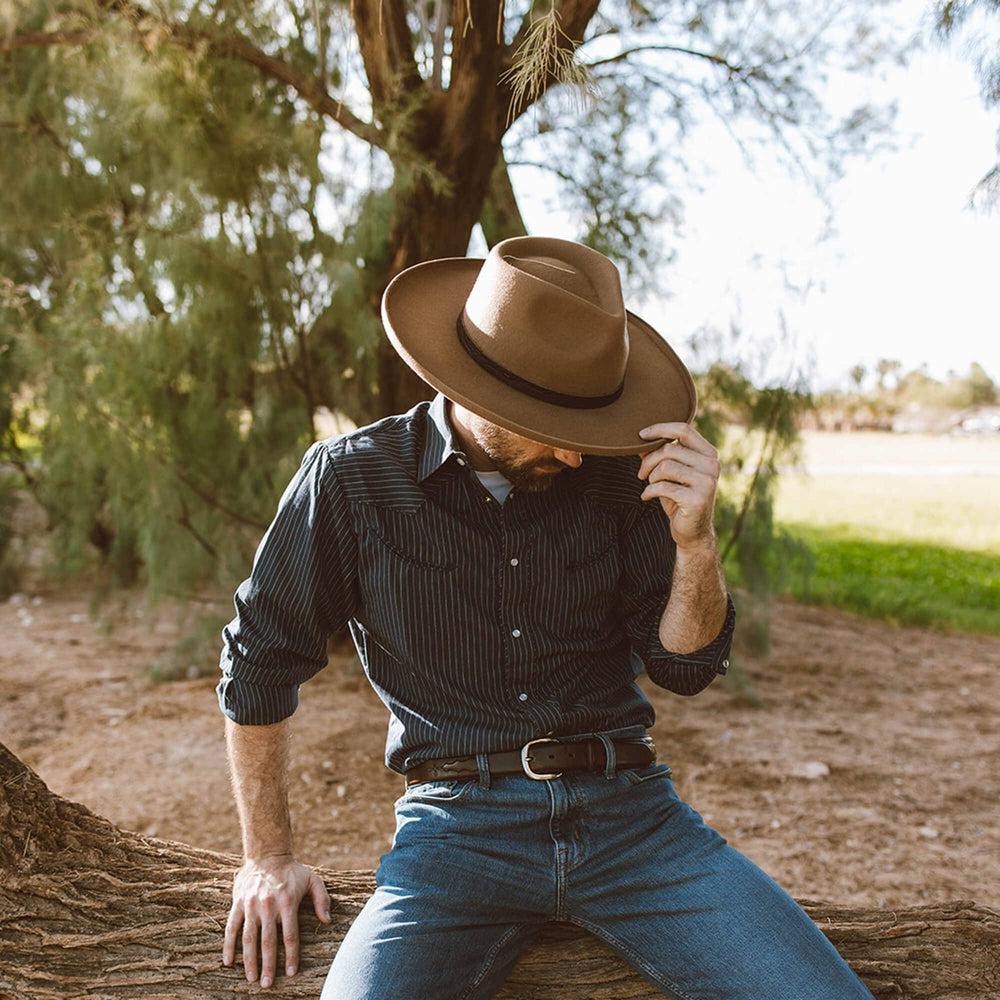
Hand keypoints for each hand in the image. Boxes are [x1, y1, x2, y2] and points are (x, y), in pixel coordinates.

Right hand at [223, 854, 331, 987]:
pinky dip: (228, 945)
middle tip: (267, 984)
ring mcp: (251, 905)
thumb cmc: (292, 871)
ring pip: (249, 938)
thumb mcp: (313, 879)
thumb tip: (327, 921)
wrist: (267, 854)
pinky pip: (231, 927)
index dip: (291, 956)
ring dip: (249, 960)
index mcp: (287, 903)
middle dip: (268, 965)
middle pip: (268, 942)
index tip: (291, 973)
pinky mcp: (238, 904)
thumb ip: (322, 899)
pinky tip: (228, 961)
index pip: (290, 935)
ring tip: (251, 978)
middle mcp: (268, 906)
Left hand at [636, 422, 719, 550]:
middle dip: (648, 461)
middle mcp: (712, 465)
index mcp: (708, 454)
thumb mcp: (670, 473)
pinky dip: (649, 491)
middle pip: (670, 449)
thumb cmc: (679, 498)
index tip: (641, 435)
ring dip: (651, 477)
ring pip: (665, 466)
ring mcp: (707, 482)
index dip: (660, 428)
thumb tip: (641, 437)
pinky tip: (647, 496)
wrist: (693, 532)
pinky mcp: (698, 499)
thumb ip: (660, 454)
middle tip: (641, 474)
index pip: (684, 429)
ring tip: (649, 486)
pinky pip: (663, 486)